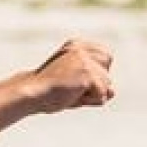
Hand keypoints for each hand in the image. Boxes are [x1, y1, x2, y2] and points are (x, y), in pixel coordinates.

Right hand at [0, 39, 114, 144]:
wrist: (32, 93)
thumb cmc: (49, 91)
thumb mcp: (74, 85)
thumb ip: (95, 87)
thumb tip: (113, 92)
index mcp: (77, 45)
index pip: (106, 56)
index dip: (97, 72)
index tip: (77, 78)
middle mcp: (82, 49)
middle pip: (108, 70)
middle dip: (97, 83)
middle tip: (73, 87)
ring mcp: (85, 60)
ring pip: (107, 85)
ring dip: (91, 95)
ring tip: (70, 92)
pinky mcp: (87, 73)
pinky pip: (102, 95)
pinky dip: (90, 101)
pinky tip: (72, 96)